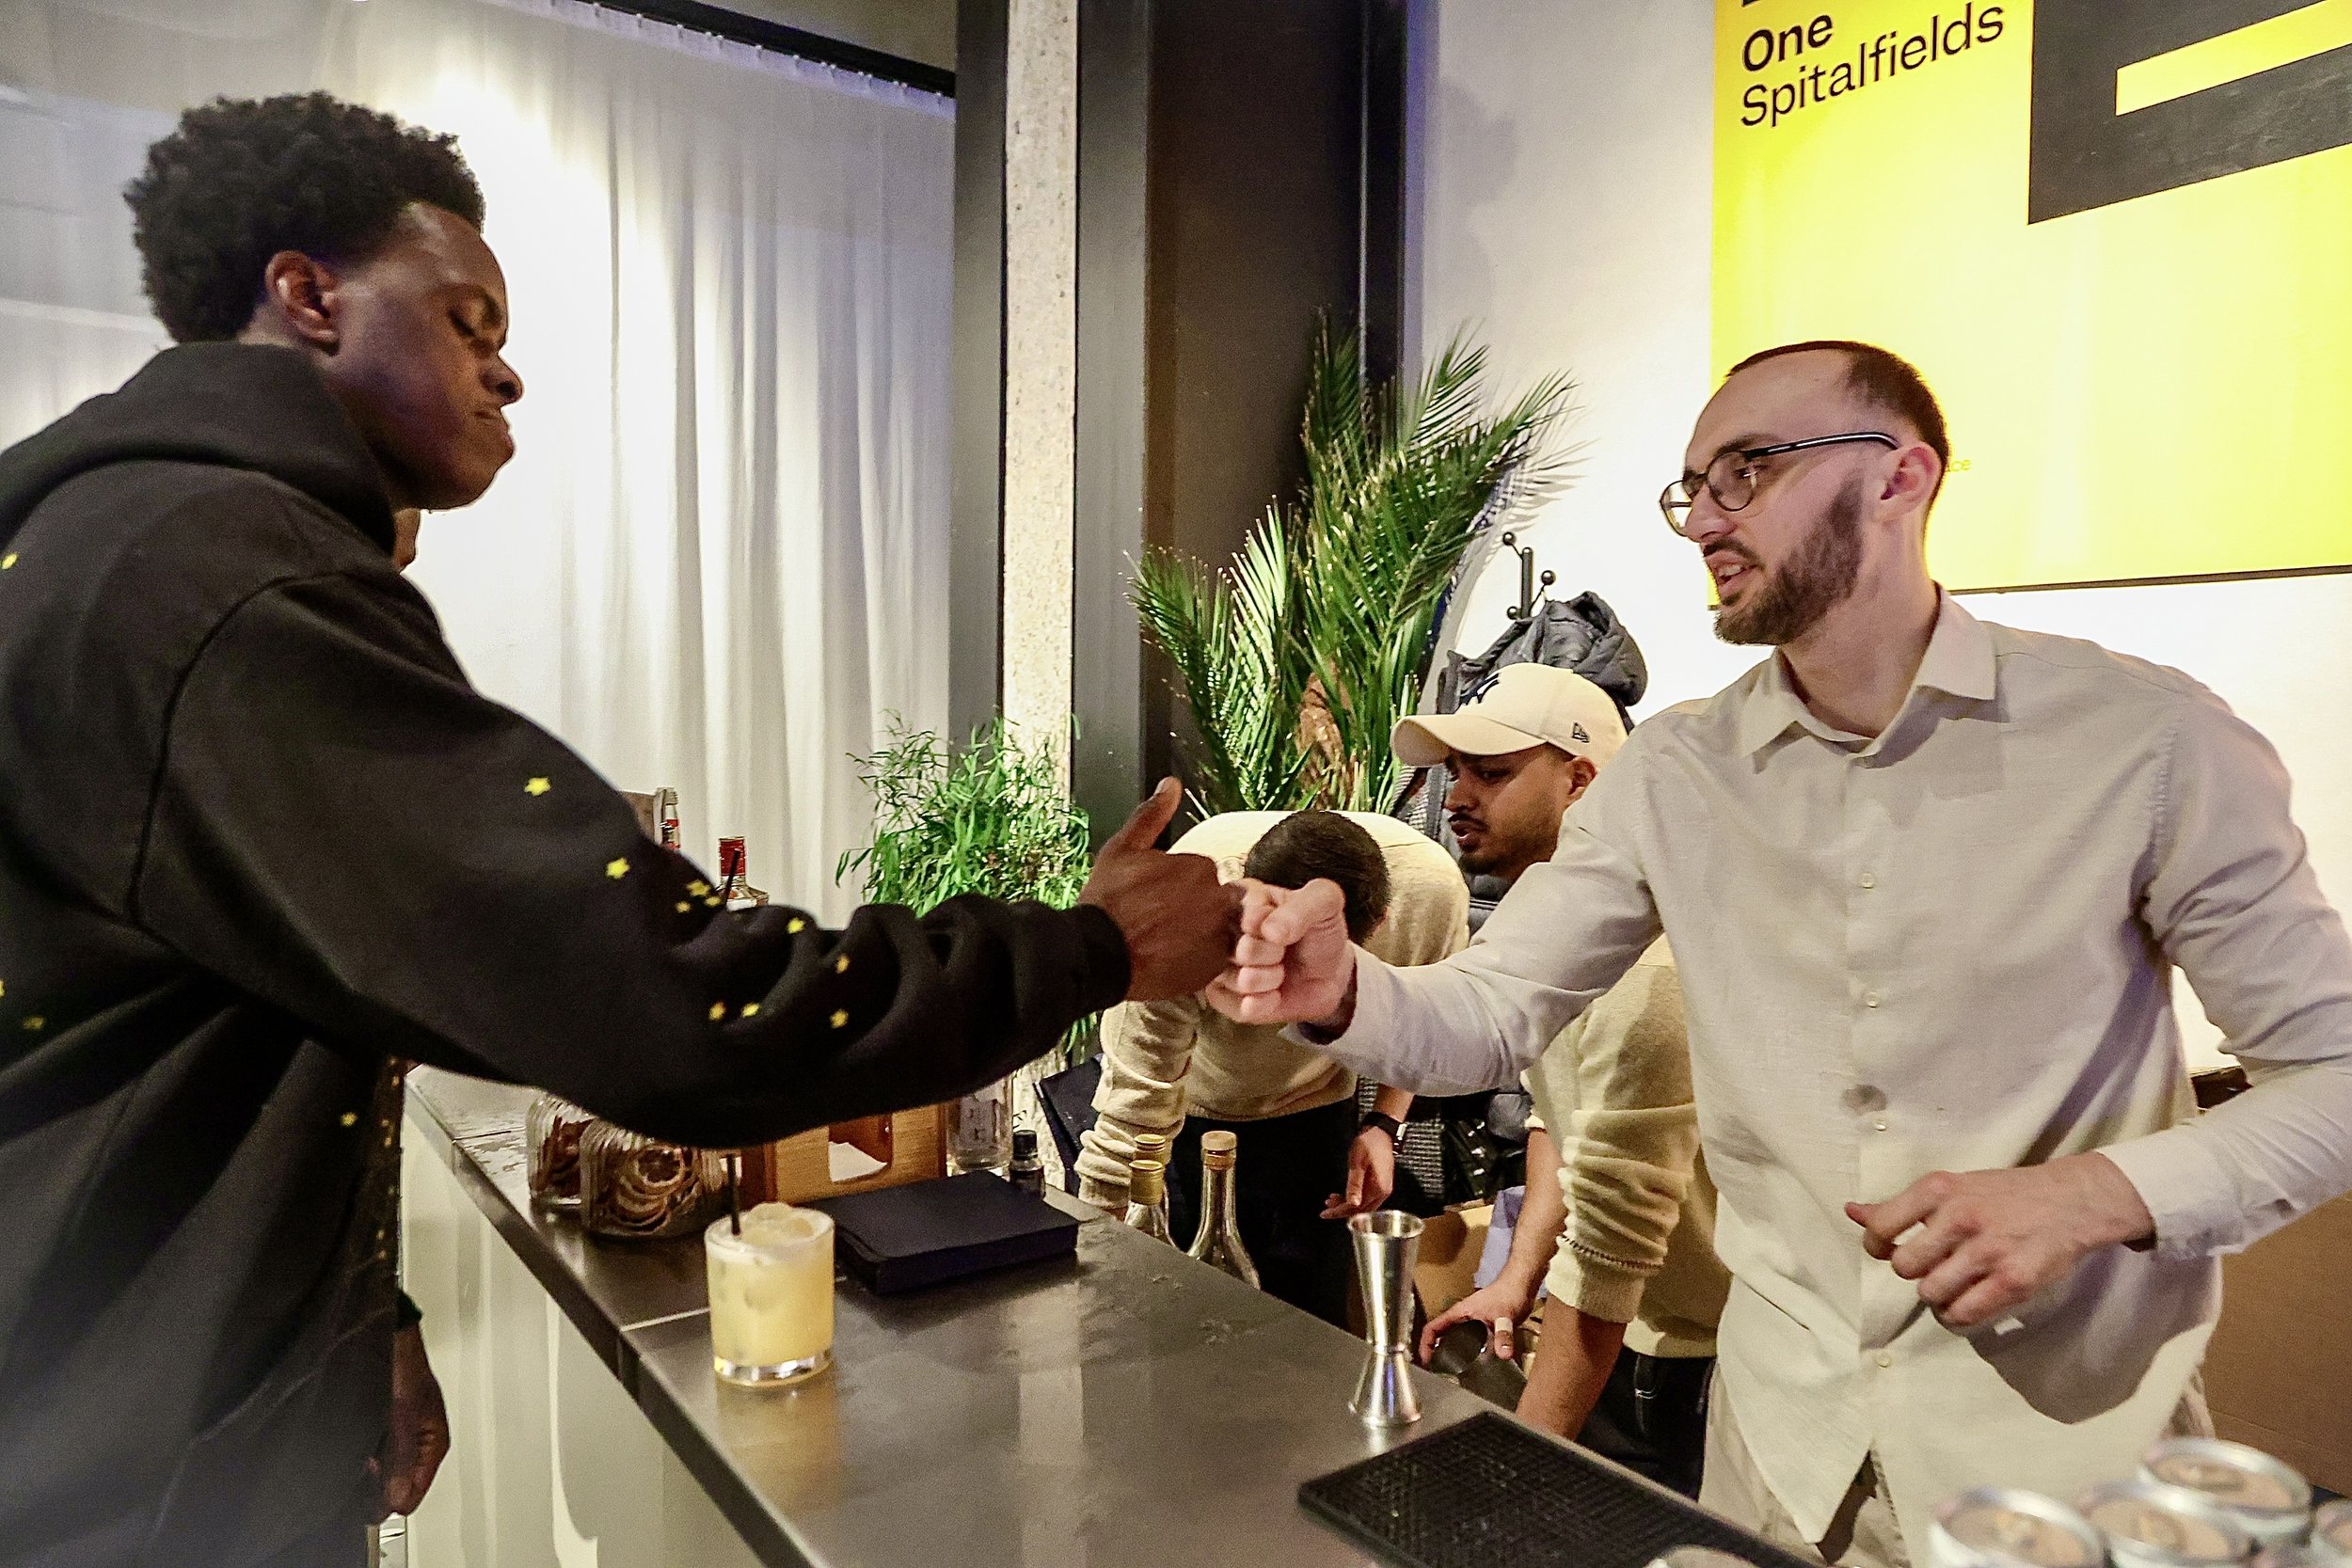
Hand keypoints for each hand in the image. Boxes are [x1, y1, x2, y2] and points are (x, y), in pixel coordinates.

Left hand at [373, 1322, 448, 1520]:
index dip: (386, 1497)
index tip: (370, 1482)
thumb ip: (402, 1458)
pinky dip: (359, 1458)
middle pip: (395, 1490)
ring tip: (358, 1451)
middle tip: (363, 1465)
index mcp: (433, 1446)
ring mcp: (399, 1440)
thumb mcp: (404, 1416)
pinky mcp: (382, 1433)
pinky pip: (371, 1460)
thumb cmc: (404, 1367)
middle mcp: (417, 1447)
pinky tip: (353, 1445)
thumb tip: (396, 1499)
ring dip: (366, 1472)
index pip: (411, 1498)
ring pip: (381, 1477)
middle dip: (374, 1485)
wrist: (387, 1340)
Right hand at [1081, 778, 1243, 999]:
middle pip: (1217, 902)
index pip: (1203, 874)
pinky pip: (1213, 961)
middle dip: (1196, 910)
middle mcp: (1216, 900)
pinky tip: (1171, 958)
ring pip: (1218, 932)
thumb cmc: (1107, 902)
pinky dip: (1197, 960)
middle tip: (1163, 923)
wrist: (1096, 954)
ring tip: (1168, 943)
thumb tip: (1171, 785)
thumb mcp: (1124, 849)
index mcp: (1200, 868)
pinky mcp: (1211, 968)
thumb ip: (1153, 814)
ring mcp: (1217, 936)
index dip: (1180, 886)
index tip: (1160, 897)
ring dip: (1200, 935)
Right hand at [1204, 878, 1355, 1027]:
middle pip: (1236, 948)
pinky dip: (1263, 1004)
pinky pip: (1238, 1008)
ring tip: (1280, 971)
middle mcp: (1224, 932)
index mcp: (1241, 899)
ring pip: (1238, 980)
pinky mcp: (1226, 999)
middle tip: (1282, 951)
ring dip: (1268, 979)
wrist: (1330, 971)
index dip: (1268, 926)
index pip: (1242, 913)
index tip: (1283, 930)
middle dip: (1269, 954)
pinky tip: (1275, 994)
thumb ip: (1301, 906)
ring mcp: (1221, 966)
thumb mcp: (1324, 902)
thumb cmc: (1319, 931)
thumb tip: (1268, 930)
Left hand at [1322, 1126, 1395, 1218]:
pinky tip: (1343, 1195)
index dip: (1339, 1212)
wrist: (1380, 1132)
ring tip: (1332, 1200)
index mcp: (1378, 1188)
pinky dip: (1354, 1199)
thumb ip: (1354, 1184)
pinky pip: (1366, 1198)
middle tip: (1326, 1208)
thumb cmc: (1369, 1143)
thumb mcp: (1358, 1163)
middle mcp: (1383, 1192)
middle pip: (1361, 1211)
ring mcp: (1383, 1189)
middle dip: (1342, 1210)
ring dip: (1347, 1205)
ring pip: (1363, 1205)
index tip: (1326, 1213)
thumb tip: (1352, 1203)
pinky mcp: (1380, 1184)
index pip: (1357, 1208)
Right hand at [1418, 1276, 1535, 1364]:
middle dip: (1435, 1354)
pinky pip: (1468, 1344)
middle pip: (1440, 1337)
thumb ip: (1503, 1335)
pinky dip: (1467, 1355)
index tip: (1425, 1360)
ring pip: (1453, 1341)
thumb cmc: (1508, 1293)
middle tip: (1436, 1372)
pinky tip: (1474, 1365)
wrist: (1521, 1286)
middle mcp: (1462, 1319)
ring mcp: (1471, 1324)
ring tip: (1451, 1373)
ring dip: (1450, 1355)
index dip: (1425, 1344)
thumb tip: (1503, 1354)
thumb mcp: (1504, 1316)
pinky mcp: (1482, 1329)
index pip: (1432, 1328)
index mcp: (1459, 1314)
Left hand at [1846, 1153, 2153, 1330]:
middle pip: (1904, 1269)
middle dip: (1913, 1273)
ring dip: (1937, 1296)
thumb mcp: (1951, 1187)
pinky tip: (1966, 1302)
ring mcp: (1988, 1250)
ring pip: (1932, 1294)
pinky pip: (1964, 1313)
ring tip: (1952, 1285)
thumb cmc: (2003, 1194)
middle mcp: (1960, 1217)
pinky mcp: (2014, 1280)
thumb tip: (1852, 1212)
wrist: (2071, 1200)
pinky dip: (1957, 1316)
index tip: (1891, 1249)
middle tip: (1933, 1266)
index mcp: (1938, 1189)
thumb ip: (1901, 1206)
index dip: (1877, 1246)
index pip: (1881, 1228)